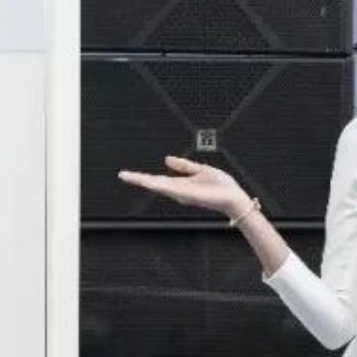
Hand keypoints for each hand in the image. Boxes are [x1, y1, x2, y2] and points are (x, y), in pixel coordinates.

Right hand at [118, 156, 251, 219]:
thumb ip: (184, 166)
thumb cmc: (222, 187)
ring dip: (144, 181)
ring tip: (129, 176)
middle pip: (154, 184)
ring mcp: (182, 194)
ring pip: (159, 186)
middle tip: (122, 175)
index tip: (128, 174)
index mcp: (181, 184)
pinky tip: (150, 182)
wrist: (234, 198)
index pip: (158, 180)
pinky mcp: (189, 195)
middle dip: (138, 179)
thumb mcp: (201, 170)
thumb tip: (167, 158)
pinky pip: (171, 189)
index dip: (143, 176)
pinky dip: (159, 185)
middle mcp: (178, 191)